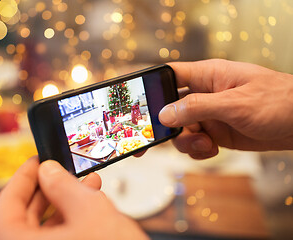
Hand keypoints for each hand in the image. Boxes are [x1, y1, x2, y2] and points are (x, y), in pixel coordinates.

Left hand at [0, 157, 147, 239]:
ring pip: (44, 231)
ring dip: (64, 204)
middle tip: (62, 171)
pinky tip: (91, 206)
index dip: (23, 177)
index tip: (37, 161)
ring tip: (87, 184)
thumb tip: (48, 171)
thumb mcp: (90, 212)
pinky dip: (72, 222)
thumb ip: (63, 186)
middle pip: (24, 218)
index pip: (6, 205)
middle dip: (49, 189)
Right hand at [159, 59, 292, 158]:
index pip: (171, 75)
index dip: (152, 86)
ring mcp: (209, 116)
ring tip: (204, 145)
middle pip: (170, 108)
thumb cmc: (278, 101)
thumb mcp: (234, 103)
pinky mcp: (216, 133)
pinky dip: (197, 150)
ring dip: (185, 141)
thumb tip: (164, 115)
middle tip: (152, 138)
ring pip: (180, 130)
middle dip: (163, 124)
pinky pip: (194, 143)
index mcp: (207, 76)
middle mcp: (204, 95)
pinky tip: (210, 149)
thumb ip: (197, 108)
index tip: (136, 103)